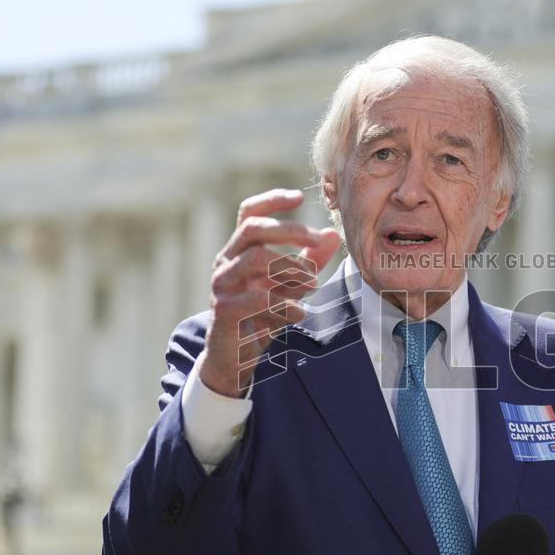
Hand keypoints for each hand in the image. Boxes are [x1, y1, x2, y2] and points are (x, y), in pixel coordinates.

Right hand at [198, 189, 340, 396]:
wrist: (235, 357)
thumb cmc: (261, 315)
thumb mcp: (290, 285)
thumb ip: (309, 260)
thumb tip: (332, 234)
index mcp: (240, 250)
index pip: (249, 213)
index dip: (272, 200)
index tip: (299, 197)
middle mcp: (226, 261)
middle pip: (253, 228)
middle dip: (290, 230)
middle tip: (318, 238)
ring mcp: (222, 285)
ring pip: (254, 258)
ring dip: (290, 266)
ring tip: (313, 282)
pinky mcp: (224, 310)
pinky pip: (256, 298)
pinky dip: (284, 304)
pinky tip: (299, 312)